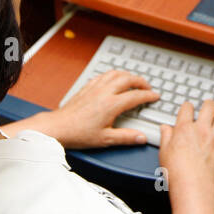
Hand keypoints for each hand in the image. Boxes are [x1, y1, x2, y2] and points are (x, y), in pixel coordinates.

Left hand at [3, 69, 159, 148]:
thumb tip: (141, 138)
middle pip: (128, 79)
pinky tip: (114, 79)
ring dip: (128, 75)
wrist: (58, 127)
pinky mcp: (86, 87)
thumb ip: (126, 137)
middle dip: (141, 81)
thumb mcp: (105, 140)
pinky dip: (113, 74)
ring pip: (115, 73)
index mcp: (111, 105)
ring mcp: (94, 88)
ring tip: (134, 80)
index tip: (155, 96)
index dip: (148, 95)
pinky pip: (103, 75)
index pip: (135, 96)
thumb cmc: (79, 134)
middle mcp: (104, 93)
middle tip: (148, 87)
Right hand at [158, 99, 213, 205]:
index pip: (187, 108)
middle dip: (209, 104)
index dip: (188, 106)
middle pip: (208, 107)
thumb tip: (165, 128)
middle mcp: (201, 130)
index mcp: (184, 129)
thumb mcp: (164, 151)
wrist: (192, 184)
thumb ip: (166, 137)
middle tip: (209, 105)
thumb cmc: (177, 171)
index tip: (188, 108)